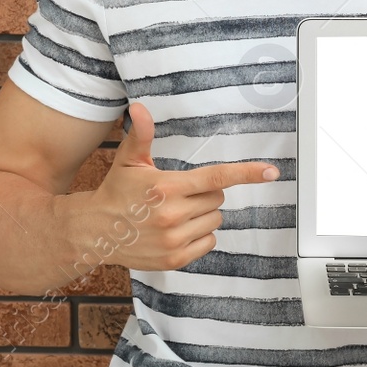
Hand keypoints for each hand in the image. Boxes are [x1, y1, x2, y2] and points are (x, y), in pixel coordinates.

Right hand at [71, 101, 279, 272]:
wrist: (96, 231)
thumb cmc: (116, 191)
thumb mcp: (128, 160)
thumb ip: (141, 134)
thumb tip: (140, 107)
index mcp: (166, 186)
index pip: (215, 177)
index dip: (246, 173)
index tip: (270, 171)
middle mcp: (173, 214)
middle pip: (217, 197)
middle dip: (204, 192)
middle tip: (178, 193)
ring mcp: (175, 239)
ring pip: (215, 220)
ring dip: (203, 214)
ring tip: (175, 212)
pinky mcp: (175, 259)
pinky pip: (209, 242)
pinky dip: (199, 235)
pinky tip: (176, 230)